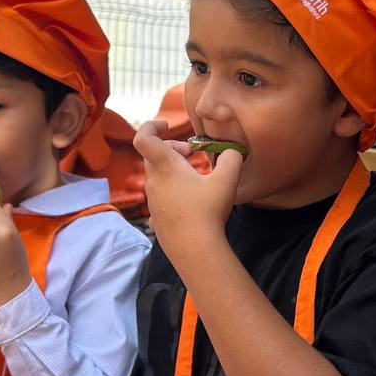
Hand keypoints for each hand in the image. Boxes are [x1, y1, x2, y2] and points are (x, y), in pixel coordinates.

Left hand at [132, 120, 240, 265]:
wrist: (195, 250)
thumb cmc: (208, 212)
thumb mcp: (227, 180)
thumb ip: (232, 158)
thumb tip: (232, 151)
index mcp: (166, 167)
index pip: (143, 138)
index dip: (151, 126)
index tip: (167, 125)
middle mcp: (154, 181)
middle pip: (153, 154)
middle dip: (172, 148)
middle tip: (191, 153)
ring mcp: (153, 200)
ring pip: (157, 174)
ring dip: (172, 169)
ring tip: (194, 177)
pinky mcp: (156, 216)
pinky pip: (161, 193)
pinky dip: (172, 188)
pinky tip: (190, 199)